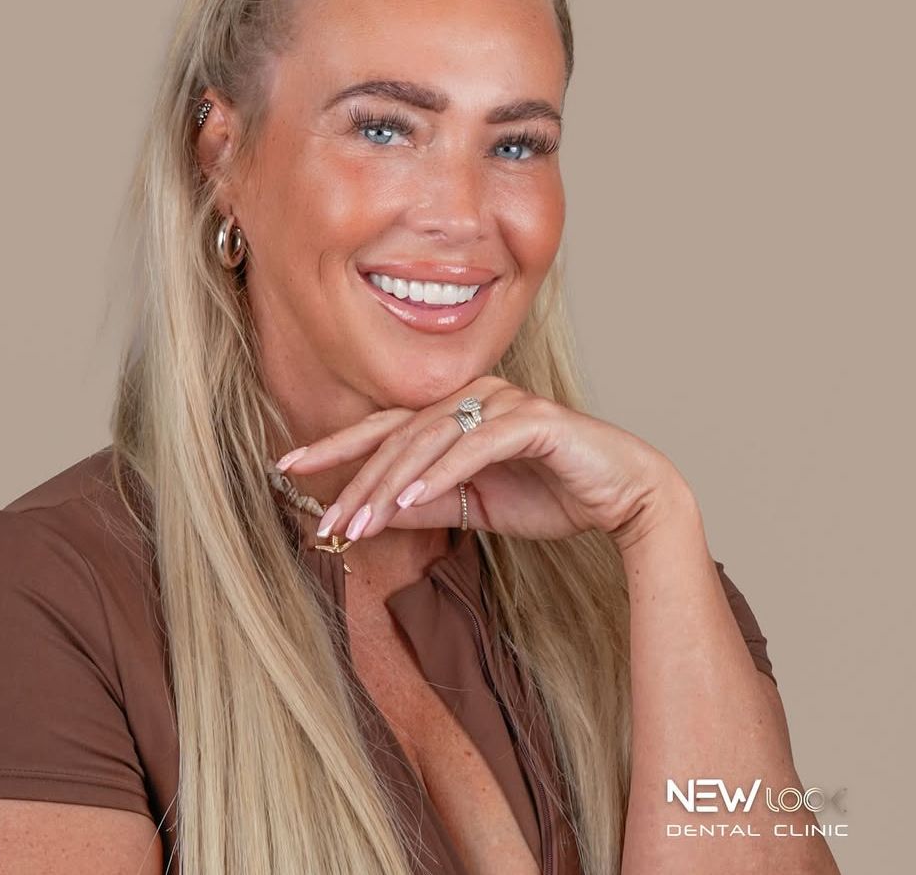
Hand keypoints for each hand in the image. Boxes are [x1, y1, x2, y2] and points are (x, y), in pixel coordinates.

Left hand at [275, 375, 692, 550]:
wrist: (626, 495)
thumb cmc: (553, 494)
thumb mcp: (476, 508)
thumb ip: (428, 504)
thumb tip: (373, 514)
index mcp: (457, 411)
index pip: (385, 428)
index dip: (336, 446)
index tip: (289, 468)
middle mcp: (474, 396)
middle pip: (398, 434)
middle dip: (356, 477)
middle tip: (324, 516)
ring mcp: (503, 402)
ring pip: (429, 439)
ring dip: (391, 483)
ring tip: (359, 520)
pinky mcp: (532, 419)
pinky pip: (476, 446)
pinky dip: (441, 473)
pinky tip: (411, 502)